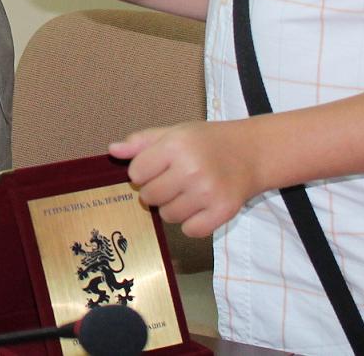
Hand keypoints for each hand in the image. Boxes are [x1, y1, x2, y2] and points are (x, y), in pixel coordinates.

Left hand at [113, 121, 261, 236]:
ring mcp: (208, 193)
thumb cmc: (207, 142)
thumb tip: (112, 150)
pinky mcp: (223, 212)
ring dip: (172, 208)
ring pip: (168, 216)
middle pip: (149, 197)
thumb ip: (141, 142)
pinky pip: (190, 230)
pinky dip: (191, 223)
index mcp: (176, 146)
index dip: (142, 172)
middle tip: (172, 182)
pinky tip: (199, 207)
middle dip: (155, 191)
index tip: (156, 168)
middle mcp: (191, 170)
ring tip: (187, 192)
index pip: (136, 173)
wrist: (251, 153)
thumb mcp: (173, 132)